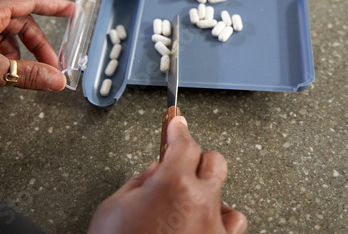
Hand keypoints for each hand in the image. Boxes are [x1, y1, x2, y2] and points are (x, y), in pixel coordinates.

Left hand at [0, 0, 73, 110]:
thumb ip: (28, 74)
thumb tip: (56, 79)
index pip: (29, 1)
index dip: (53, 6)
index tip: (71, 10)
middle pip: (22, 24)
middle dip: (40, 46)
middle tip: (52, 65)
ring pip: (10, 39)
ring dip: (25, 55)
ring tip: (32, 74)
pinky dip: (9, 60)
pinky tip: (11, 74)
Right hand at [87, 116, 246, 233]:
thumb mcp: (114, 207)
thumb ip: (140, 181)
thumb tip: (156, 168)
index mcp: (173, 185)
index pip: (184, 143)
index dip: (178, 129)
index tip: (177, 123)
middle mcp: (201, 204)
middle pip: (214, 161)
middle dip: (196, 157)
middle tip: (180, 163)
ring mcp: (214, 230)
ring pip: (227, 193)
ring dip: (209, 189)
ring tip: (190, 198)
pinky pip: (232, 225)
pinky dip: (220, 218)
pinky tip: (205, 221)